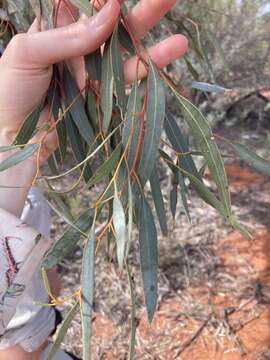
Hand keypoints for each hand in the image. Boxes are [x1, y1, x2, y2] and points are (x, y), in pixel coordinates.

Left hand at [0, 0, 187, 163]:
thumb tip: (110, 13)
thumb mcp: (28, 53)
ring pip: (127, 53)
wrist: (13, 136)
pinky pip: (127, 81)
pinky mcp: (102, 95)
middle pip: (114, 24)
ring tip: (181, 40)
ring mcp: (93, 72)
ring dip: (154, 45)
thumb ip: (67, 35)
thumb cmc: (9, 90)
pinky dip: (147, 71)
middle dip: (142, 11)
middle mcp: (80, 48)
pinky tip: (167, 58)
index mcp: (57, 29)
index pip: (88, 5)